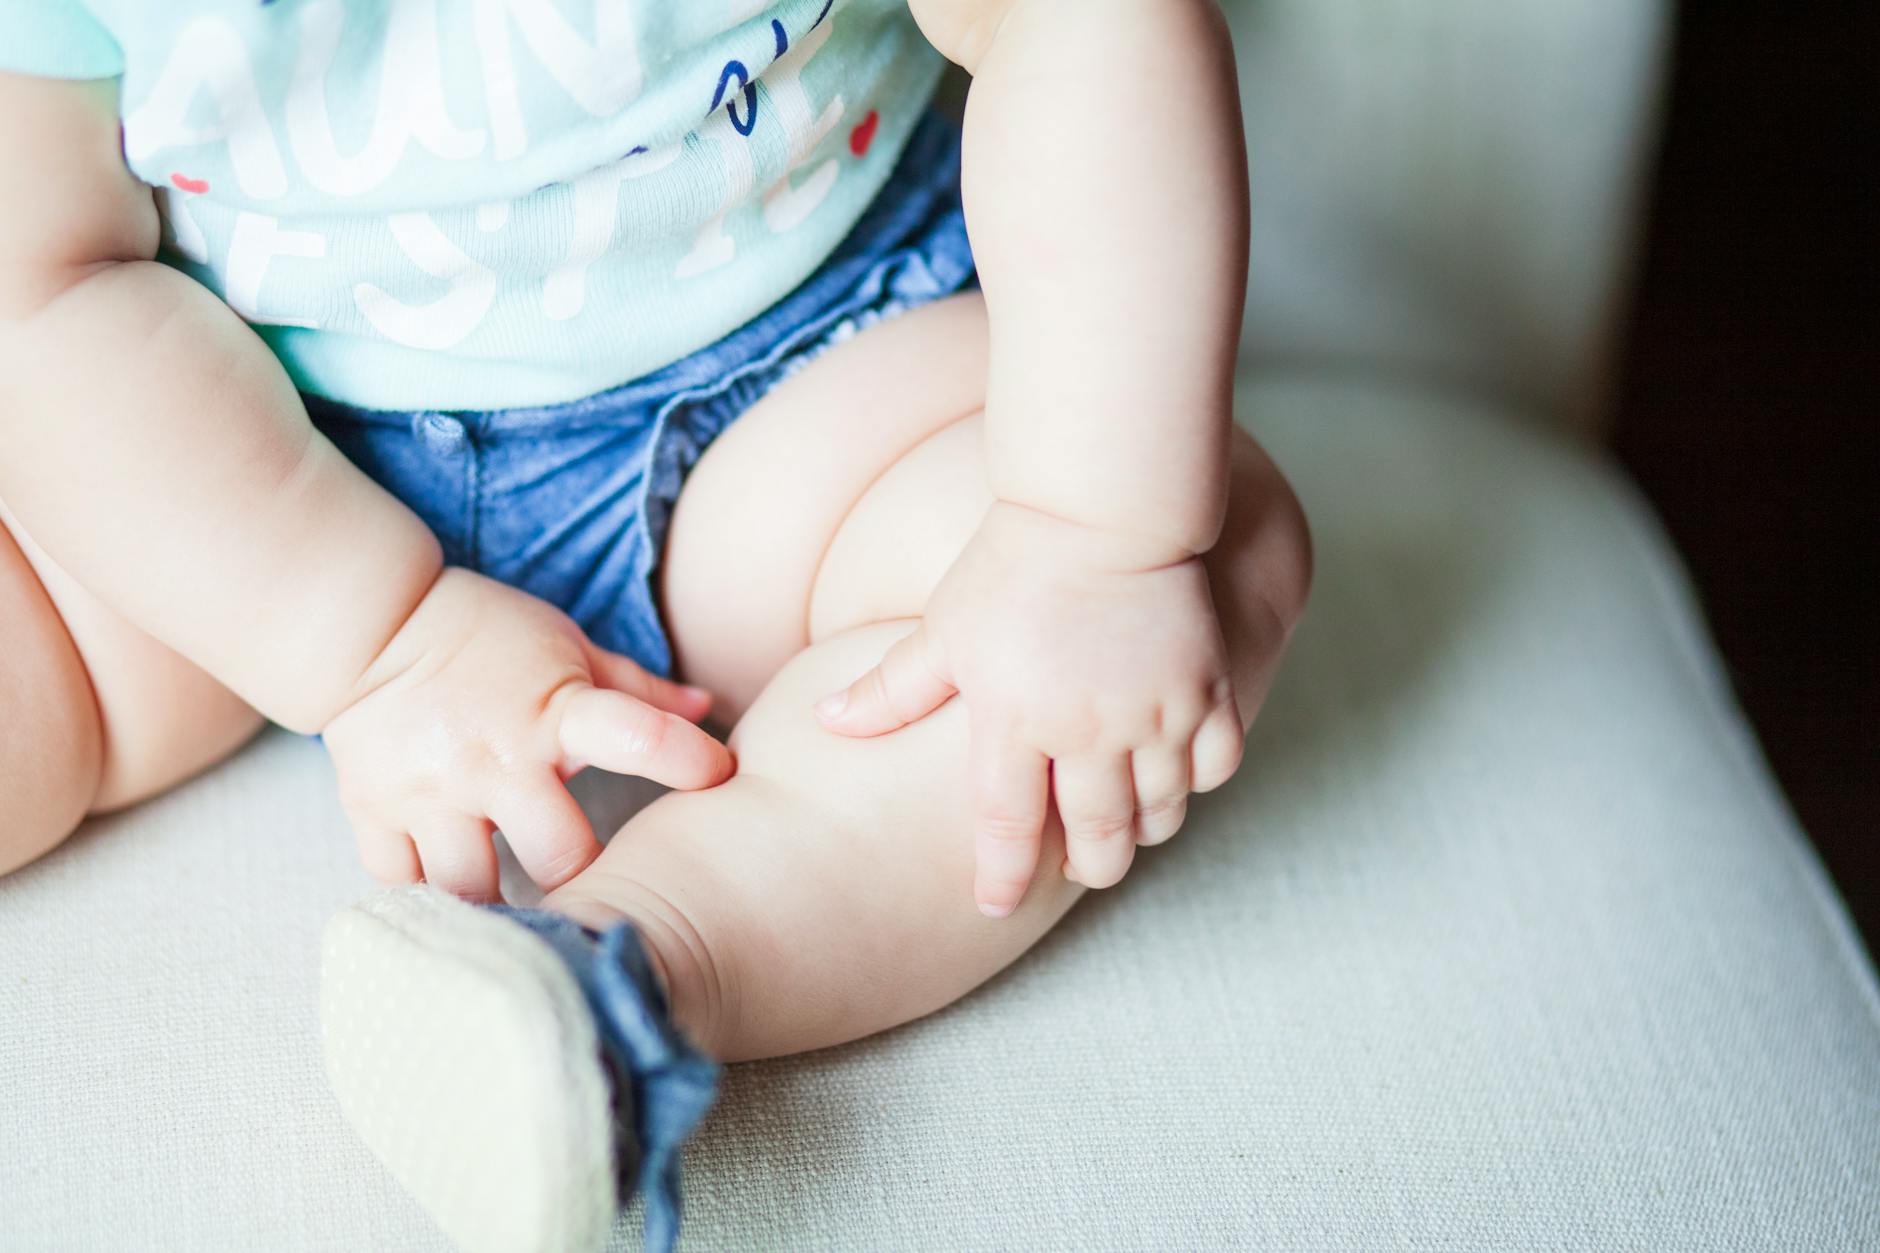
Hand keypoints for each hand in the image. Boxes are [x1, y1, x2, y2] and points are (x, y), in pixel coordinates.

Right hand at [322, 568, 733, 900]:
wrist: (370, 625)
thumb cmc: (486, 635)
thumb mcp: (568, 648)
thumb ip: (638, 691)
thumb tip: (708, 708)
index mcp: (553, 713)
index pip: (635, 737)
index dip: (686, 761)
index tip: (719, 778)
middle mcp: (494, 760)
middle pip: (559, 858)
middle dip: (584, 881)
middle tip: (597, 894)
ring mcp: (429, 793)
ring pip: (473, 889)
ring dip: (502, 906)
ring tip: (522, 919)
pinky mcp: (373, 814)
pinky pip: (404, 884)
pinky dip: (429, 898)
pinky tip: (452, 898)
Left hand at [814, 501, 1242, 915]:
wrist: (1101, 507)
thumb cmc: (1011, 565)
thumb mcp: (942, 629)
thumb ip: (891, 689)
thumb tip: (825, 725)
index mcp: (1015, 720)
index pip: (1005, 828)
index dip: (1000, 877)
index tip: (994, 904)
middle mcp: (1088, 729)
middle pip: (1097, 839)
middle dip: (1088, 867)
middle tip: (1079, 868)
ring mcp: (1154, 712)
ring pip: (1160, 813)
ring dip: (1143, 831)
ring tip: (1127, 825)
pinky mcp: (1206, 687)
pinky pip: (1217, 767)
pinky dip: (1198, 782)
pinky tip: (1175, 774)